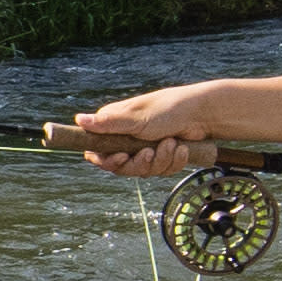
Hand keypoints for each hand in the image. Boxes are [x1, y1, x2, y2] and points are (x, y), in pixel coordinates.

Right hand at [41, 86, 219, 179]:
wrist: (202, 115)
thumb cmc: (168, 109)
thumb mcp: (135, 118)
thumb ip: (107, 124)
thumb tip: (79, 120)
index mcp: (114, 126)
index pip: (97, 152)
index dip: (107, 161)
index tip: (120, 158)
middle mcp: (126, 138)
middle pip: (121, 167)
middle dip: (139, 163)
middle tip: (149, 152)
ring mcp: (144, 148)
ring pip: (143, 171)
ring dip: (160, 160)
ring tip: (171, 142)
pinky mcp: (161, 156)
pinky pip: (161, 171)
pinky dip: (173, 161)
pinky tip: (180, 148)